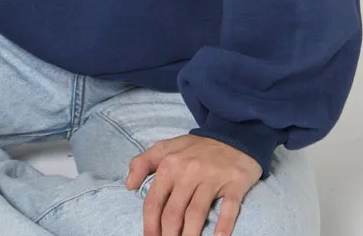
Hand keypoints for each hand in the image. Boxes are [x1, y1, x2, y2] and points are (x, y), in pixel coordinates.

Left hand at [125, 134, 261, 235]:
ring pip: (196, 213)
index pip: (154, 201)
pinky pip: (228, 207)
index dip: (149, 225)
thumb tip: (128, 185)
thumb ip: (143, 163)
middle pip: (173, 212)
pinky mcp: (234, 183)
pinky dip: (223, 225)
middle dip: (167, 235)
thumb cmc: (196, 148)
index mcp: (170, 164)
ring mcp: (212, 178)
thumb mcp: (166, 147)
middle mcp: (189, 171)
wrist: (232, 135)